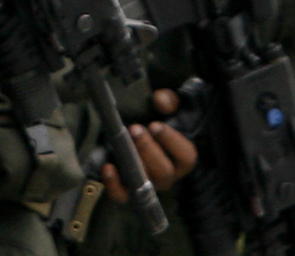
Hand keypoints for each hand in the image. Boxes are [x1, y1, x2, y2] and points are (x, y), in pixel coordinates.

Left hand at [103, 88, 198, 202]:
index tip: (155, 125)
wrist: (128, 129)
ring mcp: (146, 184)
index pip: (187, 157)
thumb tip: (160, 100)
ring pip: (144, 184)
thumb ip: (168, 100)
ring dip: (133, 162)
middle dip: (149, 150)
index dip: (172, 142)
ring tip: (123, 141)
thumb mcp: (165, 106)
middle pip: (164, 172)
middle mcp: (166, 175)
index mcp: (180, 158)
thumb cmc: (152, 118)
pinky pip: (121, 195)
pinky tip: (108, 167)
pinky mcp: (126, 189)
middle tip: (135, 129)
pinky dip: (114, 184)